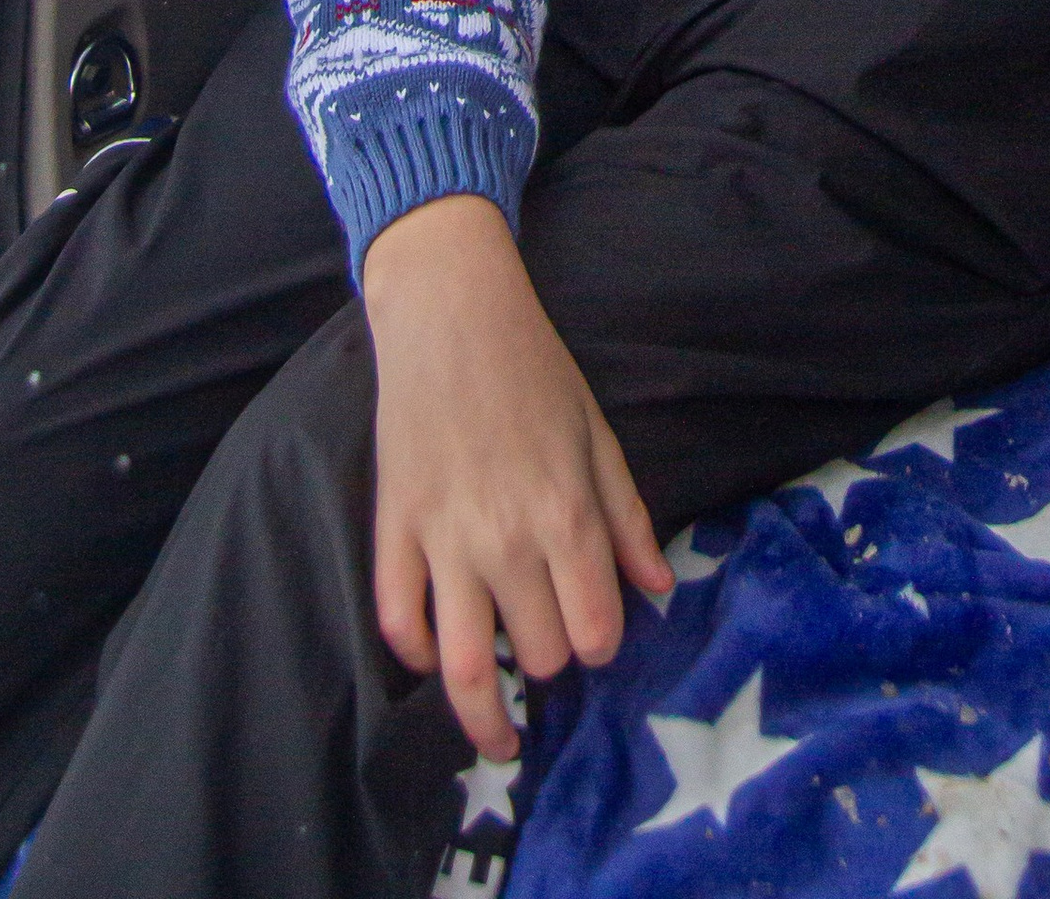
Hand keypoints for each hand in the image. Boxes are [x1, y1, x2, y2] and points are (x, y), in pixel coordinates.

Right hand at [363, 193, 670, 762]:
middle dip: (552, 658)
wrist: (452, 314)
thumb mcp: (598, 436)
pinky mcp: (393, 528)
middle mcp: (507, 541)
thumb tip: (656, 590)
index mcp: (566, 516)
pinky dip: (417, 655)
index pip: (593, 631)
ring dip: (483, 714)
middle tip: (550, 644)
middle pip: (537, 652)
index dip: (600, 644)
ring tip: (498, 735)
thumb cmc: (536, 370)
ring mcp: (444, 540)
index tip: (596, 634)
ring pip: (463, 665)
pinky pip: (397, 620)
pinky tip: (437, 659)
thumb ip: (626, 518)